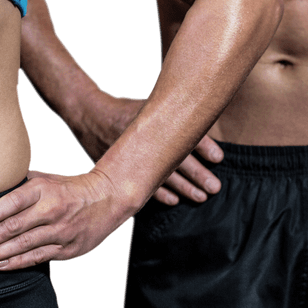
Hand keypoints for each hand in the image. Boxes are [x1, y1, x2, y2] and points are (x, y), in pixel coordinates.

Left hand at [0, 169, 135, 270]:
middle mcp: (51, 210)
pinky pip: (38, 257)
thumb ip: (17, 185)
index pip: (10, 204)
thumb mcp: (44, 178)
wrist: (108, 198)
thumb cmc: (67, 188)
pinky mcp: (68, 248)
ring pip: (22, 246)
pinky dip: (17, 262)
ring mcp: (60, 231)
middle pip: (11, 228)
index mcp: (42, 190)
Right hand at [71, 92, 223, 204]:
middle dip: (197, 175)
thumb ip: (173, 114)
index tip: (219, 158)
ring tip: (201, 196)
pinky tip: (173, 201)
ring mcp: (130, 157)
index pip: (180, 134)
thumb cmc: (125, 110)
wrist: (89, 115)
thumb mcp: (149, 106)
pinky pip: (142, 186)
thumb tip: (202, 124)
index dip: (202, 146)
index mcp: (151, 121)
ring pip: (161, 177)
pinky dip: (158, 195)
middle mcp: (142, 140)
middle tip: (215, 187)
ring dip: (183, 188)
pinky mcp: (121, 169)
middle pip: (175, 160)